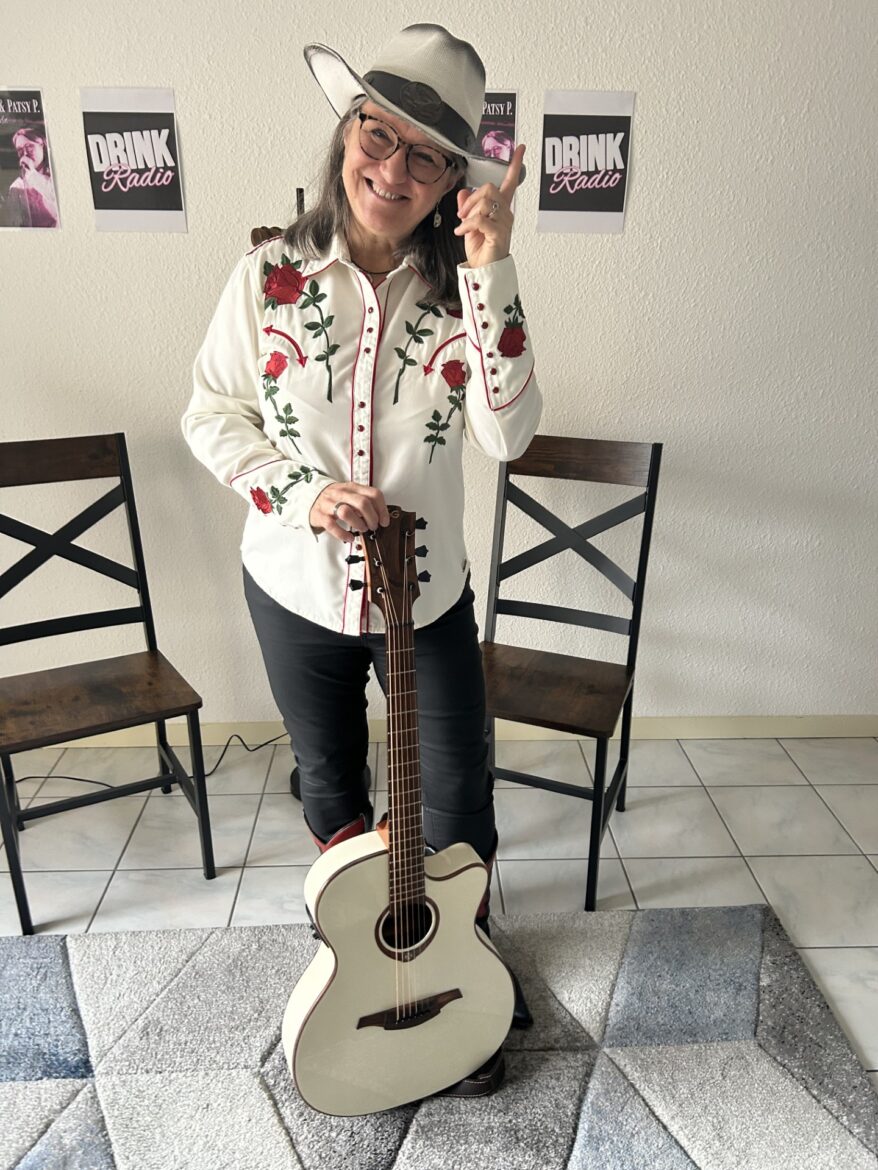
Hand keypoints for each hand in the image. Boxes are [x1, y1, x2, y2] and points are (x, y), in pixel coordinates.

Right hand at [310, 481, 390, 543]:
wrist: (311, 498)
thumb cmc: (335, 500)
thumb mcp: (351, 495)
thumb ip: (364, 502)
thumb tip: (380, 517)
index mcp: (352, 487)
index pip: (373, 494)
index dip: (382, 509)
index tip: (384, 521)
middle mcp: (341, 493)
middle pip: (362, 503)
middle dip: (372, 518)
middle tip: (373, 527)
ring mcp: (329, 503)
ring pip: (346, 512)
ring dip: (358, 524)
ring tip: (362, 530)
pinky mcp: (320, 515)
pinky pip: (332, 525)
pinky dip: (343, 533)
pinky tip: (349, 537)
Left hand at [453, 144, 524, 266]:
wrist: (483, 271)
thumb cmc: (481, 250)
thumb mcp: (470, 224)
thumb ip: (467, 207)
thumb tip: (463, 192)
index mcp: (501, 209)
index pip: (510, 183)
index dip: (515, 165)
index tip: (520, 148)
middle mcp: (505, 214)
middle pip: (490, 188)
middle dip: (472, 198)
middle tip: (462, 213)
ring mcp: (504, 223)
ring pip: (485, 203)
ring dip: (468, 212)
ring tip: (462, 225)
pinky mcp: (499, 234)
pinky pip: (480, 219)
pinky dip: (466, 224)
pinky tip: (461, 232)